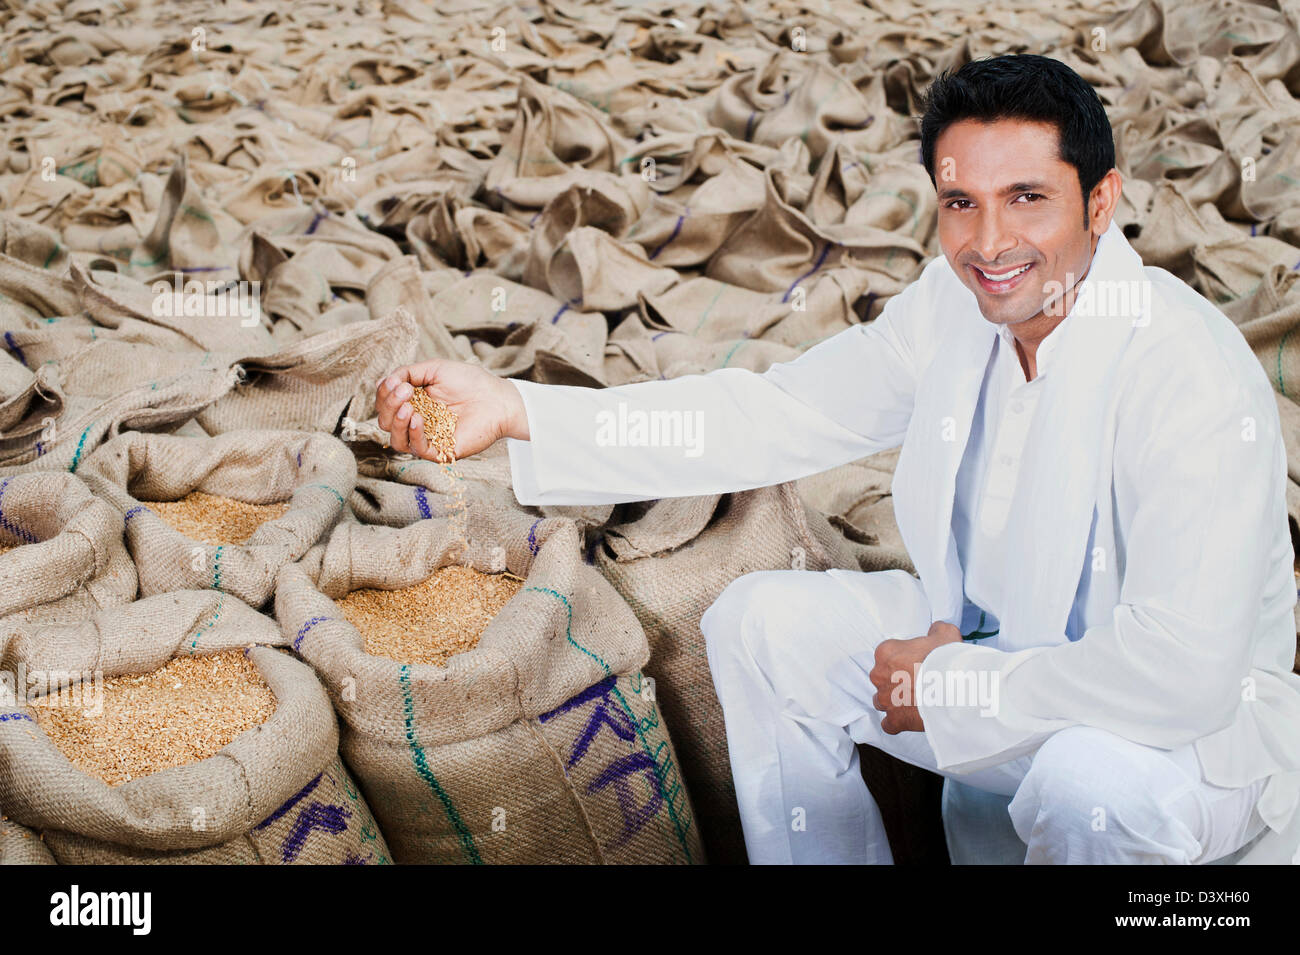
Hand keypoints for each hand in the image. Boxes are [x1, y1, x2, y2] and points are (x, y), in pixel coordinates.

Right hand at [375, 359, 528, 461]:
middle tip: (405, 391)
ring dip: (396, 422)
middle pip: (385, 422)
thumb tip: (384, 382)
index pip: (385, 404)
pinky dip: (413, 434)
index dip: (384, 394)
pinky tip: (417, 418)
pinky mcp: (441, 451)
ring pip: (396, 440)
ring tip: (408, 407)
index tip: (397, 382)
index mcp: (413, 403)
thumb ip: (407, 373)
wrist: (497, 398)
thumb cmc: (470, 382)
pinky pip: (417, 449)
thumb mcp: (434, 369)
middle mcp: (417, 422)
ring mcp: (428, 438)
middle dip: (390, 405)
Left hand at [868, 621, 961, 733]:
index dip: (905, 659)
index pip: (889, 654)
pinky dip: (897, 722)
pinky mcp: (894, 720)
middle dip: (898, 680)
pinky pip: (889, 724)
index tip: (918, 663)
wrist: (951, 689)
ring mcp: (885, 699)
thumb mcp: (945, 634)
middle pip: (884, 677)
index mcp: (886, 652)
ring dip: (895, 700)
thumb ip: (936, 630)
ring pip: (883, 700)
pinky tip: (910, 719)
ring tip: (915, 701)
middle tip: (919, 682)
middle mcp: (880, 675)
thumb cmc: (945, 659)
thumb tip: (935, 629)